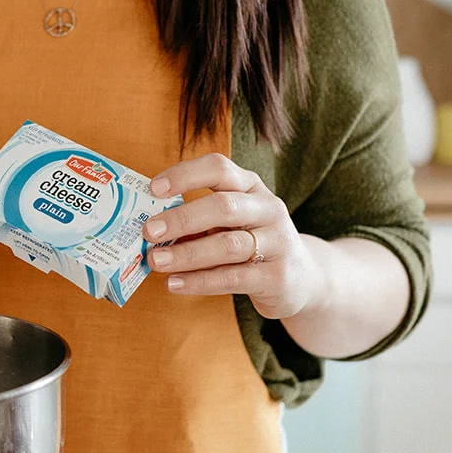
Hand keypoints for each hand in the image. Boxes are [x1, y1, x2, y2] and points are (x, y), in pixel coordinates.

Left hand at [142, 153, 324, 321]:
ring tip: (155, 261)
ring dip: (186, 254)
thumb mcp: (231, 222)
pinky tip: (175, 284)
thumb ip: (197, 220)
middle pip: (223, 206)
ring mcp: (277, 242)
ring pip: (227, 245)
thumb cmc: (252, 242)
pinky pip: (233, 277)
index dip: (185, 175)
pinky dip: (200, 281)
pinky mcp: (277, 276)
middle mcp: (268, 208)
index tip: (154, 189)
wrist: (302, 278)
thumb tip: (150, 227)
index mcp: (251, 186)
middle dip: (181, 219)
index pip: (219, 168)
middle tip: (148, 231)